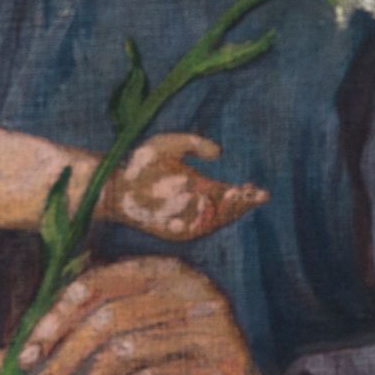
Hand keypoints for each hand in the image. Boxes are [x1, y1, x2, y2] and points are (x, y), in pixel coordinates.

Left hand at [22, 255, 258, 374]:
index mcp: (162, 270)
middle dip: (63, 356)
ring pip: (127, 349)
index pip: (95, 284)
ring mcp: (212, 323)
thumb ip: (65, 348)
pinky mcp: (222, 364)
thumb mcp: (115, 357)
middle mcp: (191, 287)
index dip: (53, 320)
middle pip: (107, 316)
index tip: (23, 357)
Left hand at [104, 132, 266, 244]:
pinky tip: (203, 203)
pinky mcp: (170, 231)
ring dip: (222, 212)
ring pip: (211, 222)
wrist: (115, 184)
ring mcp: (185, 221)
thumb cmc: (142, 163)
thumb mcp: (169, 144)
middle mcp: (199, 208)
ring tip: (229, 195)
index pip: (233, 196)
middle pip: (227, 212)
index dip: (248, 196)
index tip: (259, 191)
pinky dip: (196, 219)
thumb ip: (194, 143)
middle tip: (244, 192)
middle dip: (239, 204)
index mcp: (205, 189)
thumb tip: (219, 153)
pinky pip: (188, 229)